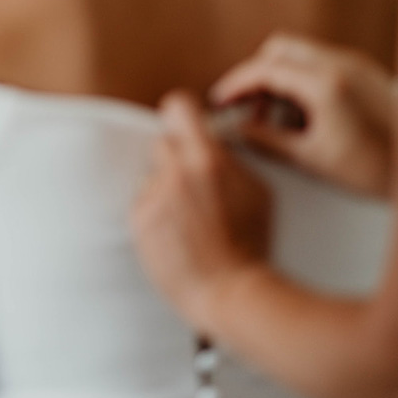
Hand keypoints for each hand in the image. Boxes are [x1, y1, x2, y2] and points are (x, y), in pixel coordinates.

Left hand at [131, 92, 272, 331]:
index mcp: (208, 159)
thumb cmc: (251, 243)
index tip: (186, 124)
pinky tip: (175, 235)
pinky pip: (143, 203)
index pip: (178, 106)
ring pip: (151, 176)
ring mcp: (155, 197)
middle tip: (191, 183)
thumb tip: (213, 143)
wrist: (230, 291)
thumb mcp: (257, 191)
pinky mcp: (140, 221)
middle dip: (176, 157)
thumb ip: (230, 161)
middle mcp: (176, 172)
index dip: (182, 114)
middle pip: (162, 141)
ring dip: (164, 189)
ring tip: (186, 219)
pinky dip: (154, 214)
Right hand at [210, 34, 393, 196]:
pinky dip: (302, 82)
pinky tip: (303, 116)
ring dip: (279, 79)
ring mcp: (355, 65)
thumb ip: (266, 141)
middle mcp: (341, 64)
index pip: (265, 69)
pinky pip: (321, 64)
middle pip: (279, 50)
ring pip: (300, 54)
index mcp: (326, 84)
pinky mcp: (365, 72)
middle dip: (256, 75)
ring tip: (275, 120)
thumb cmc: (377, 168)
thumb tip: (235, 133)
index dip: (235, 85)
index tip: (221, 102)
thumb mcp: (312, 159)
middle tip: (244, 107)